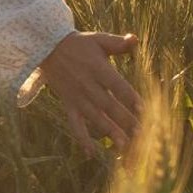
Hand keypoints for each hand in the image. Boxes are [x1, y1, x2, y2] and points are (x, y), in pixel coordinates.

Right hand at [37, 31, 141, 153]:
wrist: (48, 49)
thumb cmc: (79, 44)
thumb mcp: (98, 40)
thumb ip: (117, 43)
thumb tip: (134, 39)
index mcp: (97, 68)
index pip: (117, 85)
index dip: (129, 97)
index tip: (143, 109)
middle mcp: (88, 85)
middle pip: (109, 105)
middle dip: (125, 120)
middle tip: (142, 134)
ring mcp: (77, 98)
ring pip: (95, 118)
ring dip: (110, 132)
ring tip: (124, 146)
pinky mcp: (69, 105)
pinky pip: (75, 124)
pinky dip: (81, 139)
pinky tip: (91, 153)